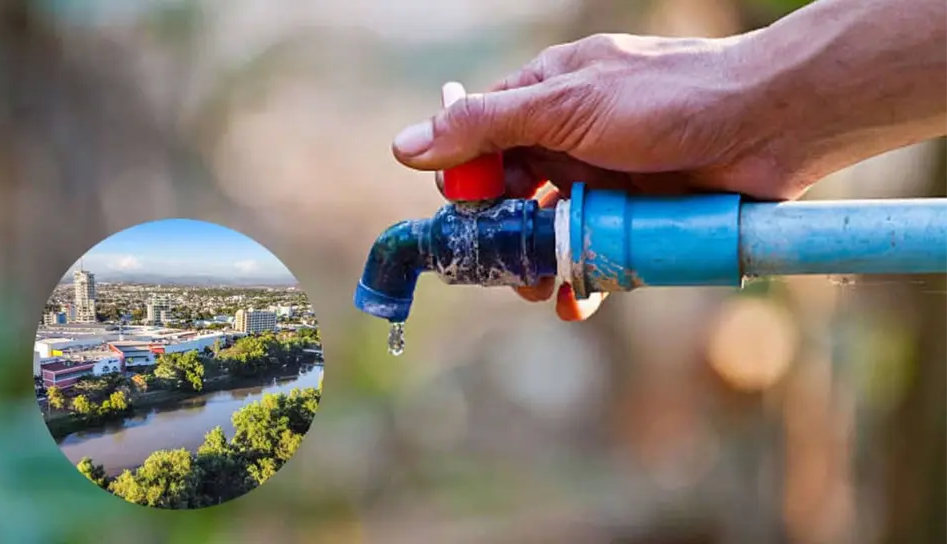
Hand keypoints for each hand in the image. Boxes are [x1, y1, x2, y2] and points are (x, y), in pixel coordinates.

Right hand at [392, 34, 787, 320]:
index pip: (481, 141)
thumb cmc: (667, 97)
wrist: (769, 121)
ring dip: (540, 264)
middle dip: (503, 236)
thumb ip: (486, 126)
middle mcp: (570, 137)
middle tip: (501, 271)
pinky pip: (597, 252)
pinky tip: (578, 301)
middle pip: (512, 194)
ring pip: (553, 230)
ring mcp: (605, 178)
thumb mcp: (566, 105)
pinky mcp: (637, 214)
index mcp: (545, 97)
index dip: (466, 182)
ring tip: (540, 292)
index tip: (463, 219)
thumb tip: (405, 146)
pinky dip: (584, 278)